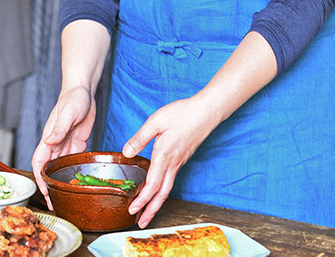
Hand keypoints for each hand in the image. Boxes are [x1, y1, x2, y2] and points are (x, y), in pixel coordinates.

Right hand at [31, 85, 96, 208]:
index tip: (45, 193)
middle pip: (48, 168)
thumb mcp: (67, 113)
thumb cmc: (73, 98)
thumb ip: (58, 129)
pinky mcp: (76, 141)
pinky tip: (79, 180)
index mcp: (49, 138)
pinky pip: (73, 160)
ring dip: (61, 181)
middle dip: (49, 186)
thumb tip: (48, 143)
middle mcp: (55, 143)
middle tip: (55, 204)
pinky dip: (74, 171)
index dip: (40, 179)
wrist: (83, 89)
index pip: (39, 162)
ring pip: (60, 166)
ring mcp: (65, 143)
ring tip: (66, 197)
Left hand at [122, 96, 220, 227]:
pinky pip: (171, 179)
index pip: (151, 185)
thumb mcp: (156, 122)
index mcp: (164, 156)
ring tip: (147, 212)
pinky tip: (156, 190)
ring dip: (157, 202)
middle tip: (140, 222)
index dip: (141, 200)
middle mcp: (173, 163)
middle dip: (151, 210)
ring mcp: (179, 162)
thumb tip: (126, 153)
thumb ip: (140, 138)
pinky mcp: (182, 158)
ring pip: (167, 188)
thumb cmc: (182, 113)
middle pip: (161, 194)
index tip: (132, 210)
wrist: (207, 111)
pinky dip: (162, 190)